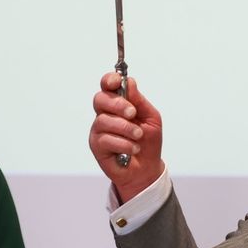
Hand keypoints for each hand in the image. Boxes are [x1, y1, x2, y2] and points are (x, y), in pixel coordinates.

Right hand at [89, 73, 164, 201]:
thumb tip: (130, 82)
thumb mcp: (151, 118)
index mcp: (118, 103)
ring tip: (138, 136)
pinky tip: (133, 148)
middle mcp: (105, 114)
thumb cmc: (148, 141)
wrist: (147, 167)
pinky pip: (106, 139)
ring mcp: (99, 129)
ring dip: (126, 128)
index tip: (117, 81)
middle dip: (118, 104)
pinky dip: (124, 143)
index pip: (107, 85)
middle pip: (100, 99)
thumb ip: (140, 101)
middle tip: (132, 113)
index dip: (109, 80)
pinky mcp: (96, 145)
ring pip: (104, 120)